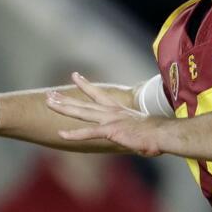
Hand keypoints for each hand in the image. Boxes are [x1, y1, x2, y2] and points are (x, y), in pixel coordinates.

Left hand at [45, 73, 164, 156]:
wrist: (163, 134)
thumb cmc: (156, 134)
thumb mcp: (140, 129)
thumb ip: (132, 130)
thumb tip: (134, 135)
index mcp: (118, 110)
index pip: (98, 95)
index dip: (85, 86)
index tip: (75, 76)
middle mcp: (111, 112)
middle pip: (84, 103)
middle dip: (66, 99)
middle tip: (50, 93)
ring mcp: (110, 120)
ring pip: (82, 112)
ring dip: (64, 108)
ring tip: (49, 103)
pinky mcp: (111, 130)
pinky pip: (89, 133)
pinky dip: (74, 134)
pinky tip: (61, 134)